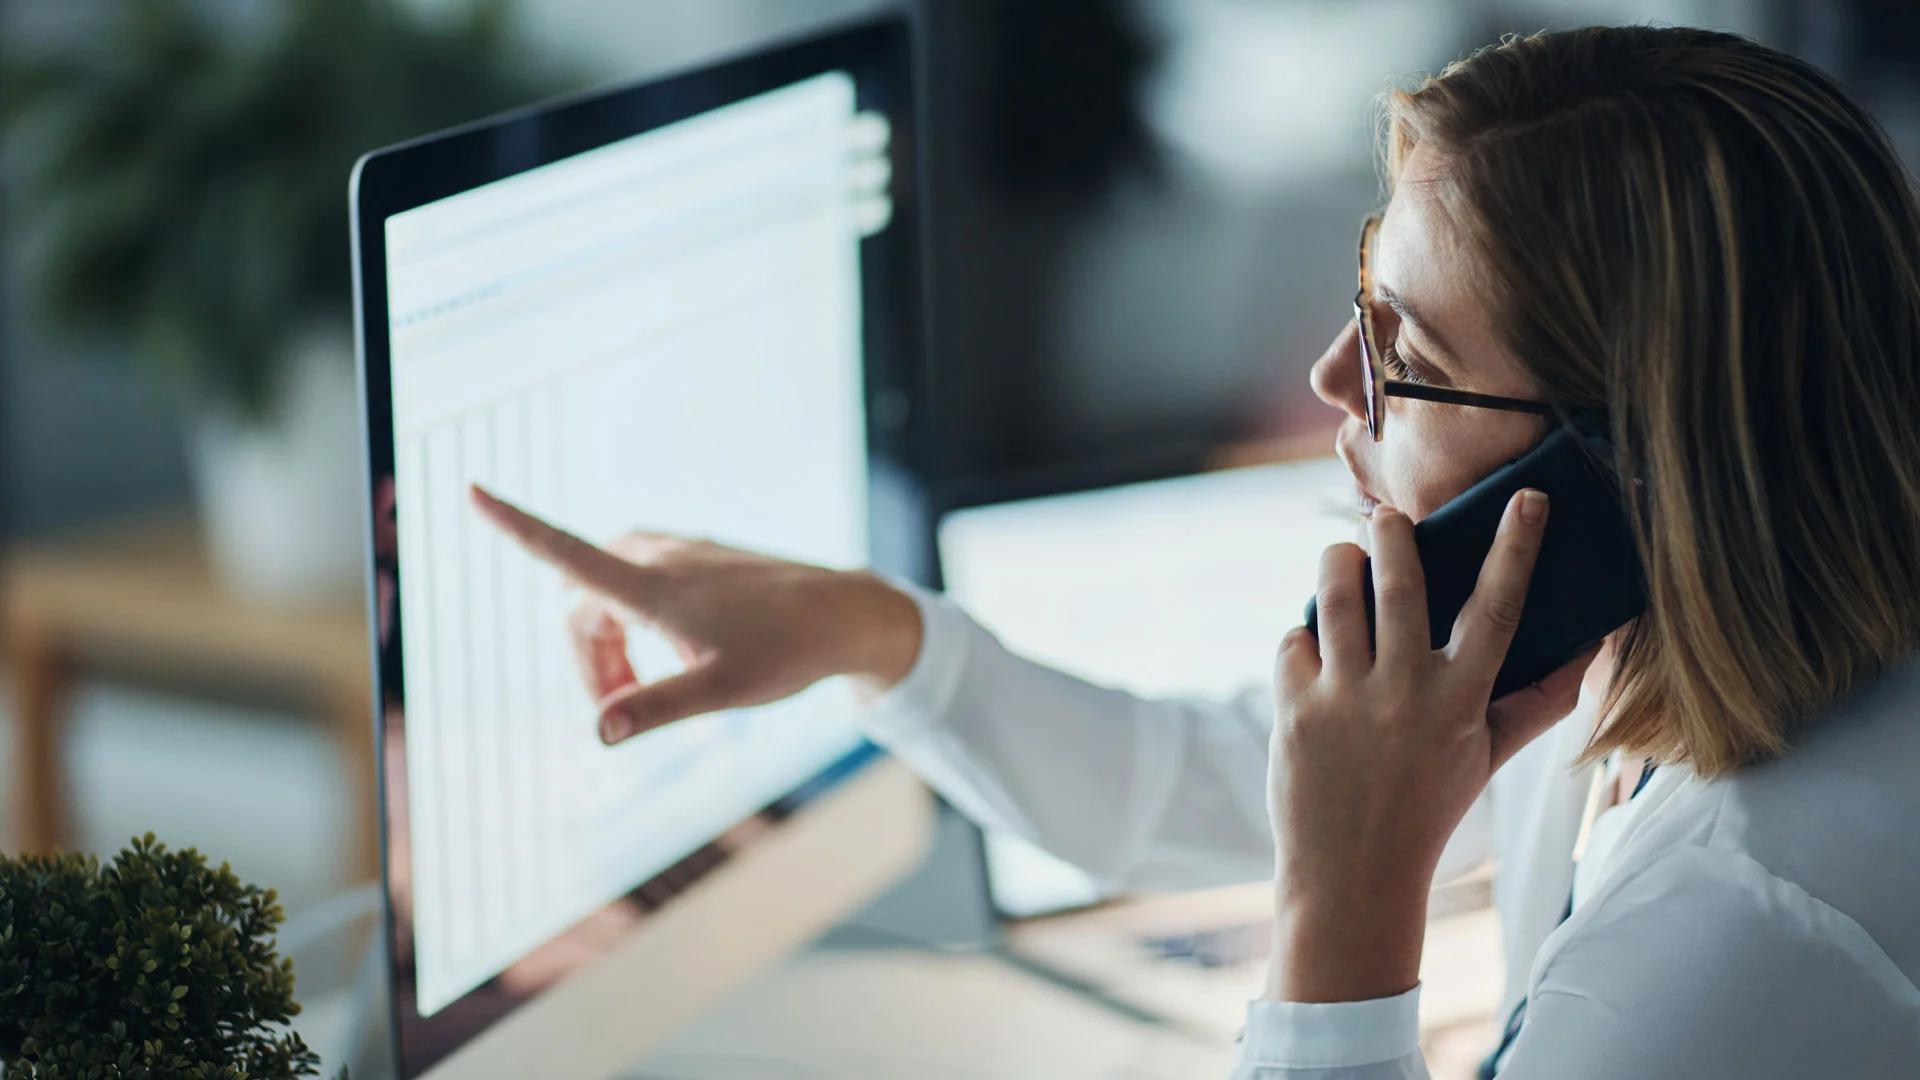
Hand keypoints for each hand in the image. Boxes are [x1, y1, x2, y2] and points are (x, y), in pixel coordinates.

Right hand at [469, 485, 921, 744]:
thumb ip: (657, 708)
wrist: (848, 614)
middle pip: (582, 604)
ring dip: (610, 643)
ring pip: (610, 594)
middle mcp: (660, 558)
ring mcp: (681, 554)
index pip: (567, 553)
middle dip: (587, 658)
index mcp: (655, 587)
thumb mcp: (723, 691)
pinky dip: (639, 624)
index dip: (516, 525)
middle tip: (619, 710)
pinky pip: (641, 584)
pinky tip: (683, 654)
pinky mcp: (700, 558)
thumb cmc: (789, 653)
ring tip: (649, 686)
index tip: (471, 490)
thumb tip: (598, 730)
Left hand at [1264, 490, 1597, 1002]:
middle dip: (1390, 533)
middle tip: (1386, 517)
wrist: (1352, 874)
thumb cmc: (1427, 808)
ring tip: (1345, 557)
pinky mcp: (1295, 709)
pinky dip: (1304, 637)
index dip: (1517, 549)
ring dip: (1338, 561)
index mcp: (1460, 700)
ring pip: (1337, 594)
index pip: (1498, 609)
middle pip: (1399, 581)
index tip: (1529, 500)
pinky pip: (1294, 640)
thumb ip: (1538, 702)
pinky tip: (1316, 654)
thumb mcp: (1487, 757)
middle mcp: (1404, 692)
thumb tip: (1589, 648)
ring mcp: (1346, 699)